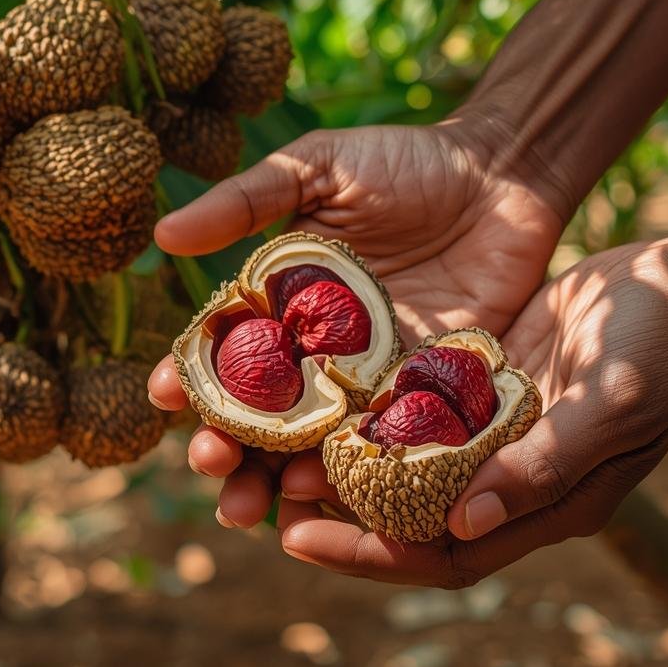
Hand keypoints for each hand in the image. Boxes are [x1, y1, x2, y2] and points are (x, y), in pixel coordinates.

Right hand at [146, 112, 568, 527]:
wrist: (505, 176)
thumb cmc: (406, 162)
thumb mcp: (320, 167)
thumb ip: (247, 200)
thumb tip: (162, 234)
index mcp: (279, 305)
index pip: (222, 354)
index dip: (188, 379)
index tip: (165, 395)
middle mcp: (316, 354)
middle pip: (257, 420)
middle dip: (225, 452)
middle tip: (211, 468)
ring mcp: (369, 382)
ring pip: (311, 449)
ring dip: (278, 481)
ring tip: (255, 505)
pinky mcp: (425, 398)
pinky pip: (384, 447)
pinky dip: (356, 476)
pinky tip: (333, 494)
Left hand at [275, 237, 667, 586]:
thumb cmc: (663, 347)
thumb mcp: (613, 405)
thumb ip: (543, 466)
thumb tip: (463, 524)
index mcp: (545, 504)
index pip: (443, 555)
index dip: (371, 554)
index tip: (299, 538)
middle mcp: (508, 478)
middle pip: (407, 520)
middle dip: (336, 517)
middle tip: (257, 498)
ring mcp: (493, 432)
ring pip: (401, 467)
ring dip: (340, 466)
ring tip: (266, 452)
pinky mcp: (480, 383)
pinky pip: (413, 411)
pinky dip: (367, 412)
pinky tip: (313, 395)